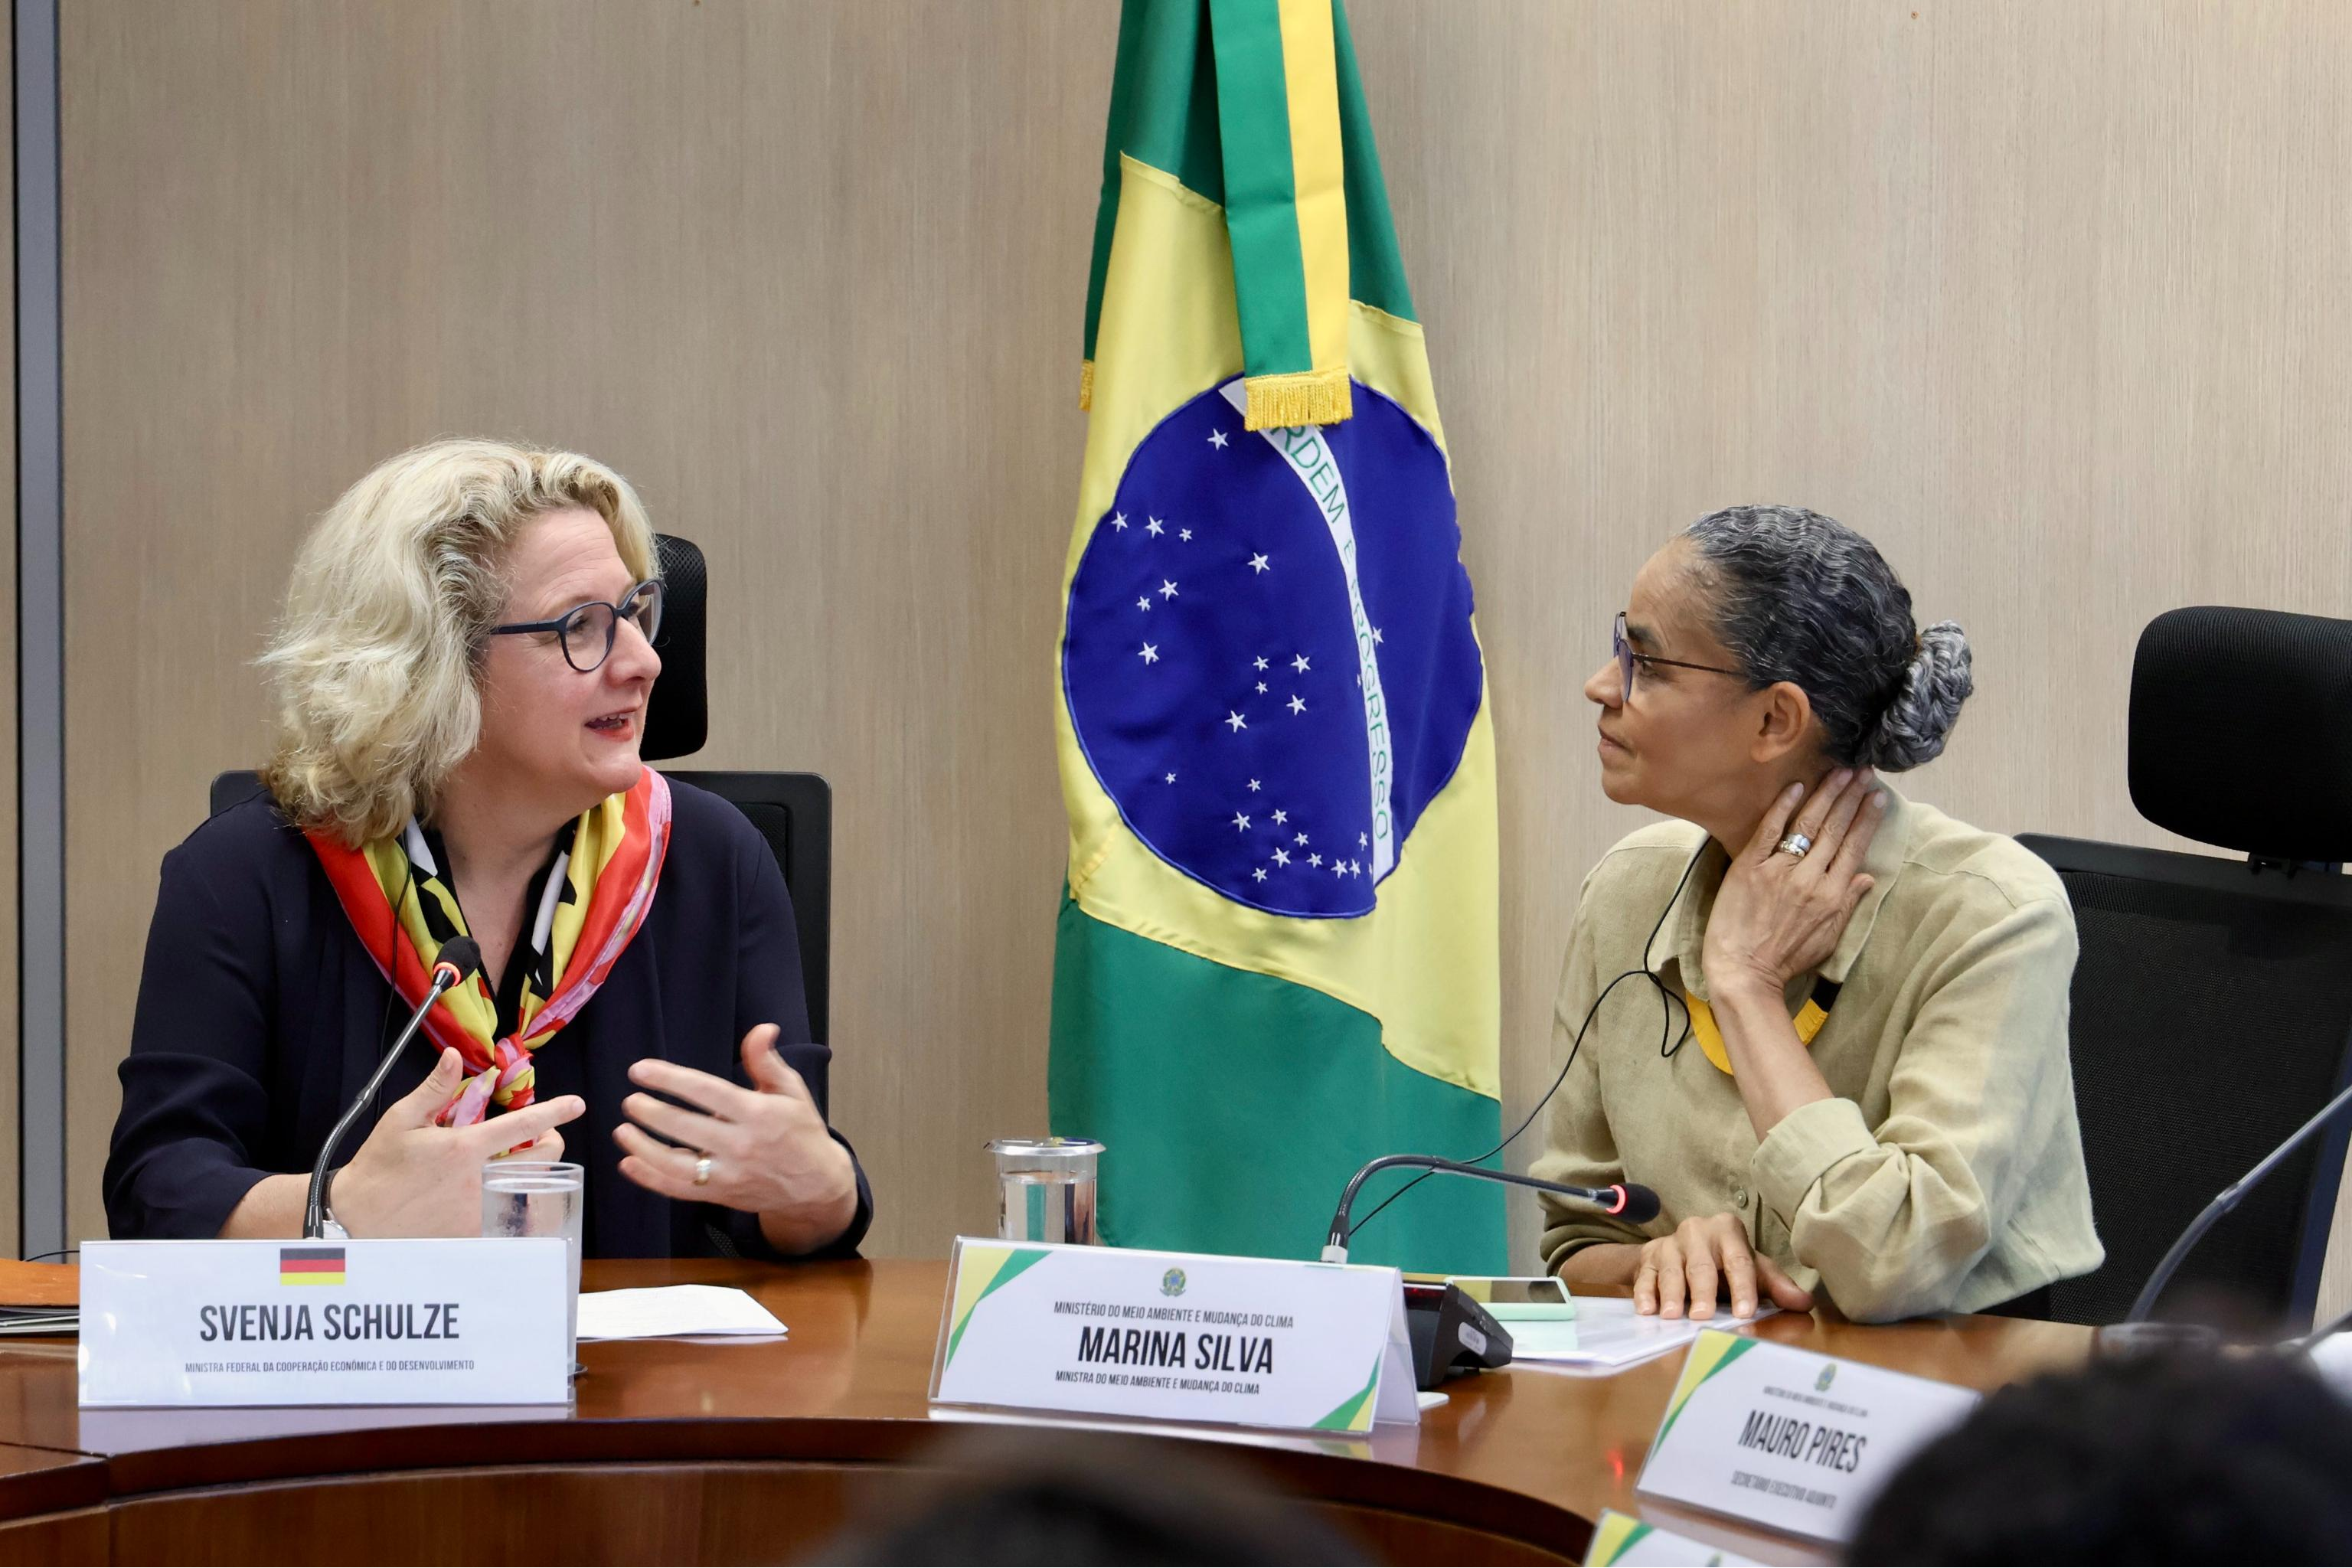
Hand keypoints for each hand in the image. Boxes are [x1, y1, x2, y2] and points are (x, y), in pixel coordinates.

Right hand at [331, 1047, 584, 1237]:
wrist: (356, 1218)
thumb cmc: (379, 1166)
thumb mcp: (402, 1119)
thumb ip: (435, 1088)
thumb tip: (454, 1057)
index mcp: (465, 1147)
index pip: (522, 1125)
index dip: (555, 1112)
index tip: (577, 1104)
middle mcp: (479, 1179)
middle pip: (541, 1159)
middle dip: (549, 1143)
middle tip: (536, 1136)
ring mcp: (479, 1210)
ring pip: (528, 1187)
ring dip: (530, 1172)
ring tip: (513, 1162)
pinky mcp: (473, 1233)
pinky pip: (507, 1215)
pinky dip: (510, 1200)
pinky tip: (495, 1192)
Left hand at [613, 1024, 856, 1244]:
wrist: (816, 1187)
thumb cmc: (802, 1132)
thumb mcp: (791, 1091)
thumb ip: (767, 1060)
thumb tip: (762, 1028)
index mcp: (760, 1114)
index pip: (707, 1092)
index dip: (670, 1079)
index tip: (640, 1070)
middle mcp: (742, 1145)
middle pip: (685, 1128)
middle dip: (650, 1112)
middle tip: (630, 1101)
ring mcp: (730, 1174)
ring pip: (676, 1165)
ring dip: (643, 1147)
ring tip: (622, 1130)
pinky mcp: (721, 1196)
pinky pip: (678, 1190)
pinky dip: (649, 1179)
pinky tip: (629, 1163)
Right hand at [1634, 1214, 1815, 1318]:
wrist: (1683, 1250)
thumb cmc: (1725, 1262)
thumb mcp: (1753, 1270)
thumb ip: (1776, 1286)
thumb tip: (1804, 1303)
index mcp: (1728, 1230)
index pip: (1739, 1261)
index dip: (1742, 1288)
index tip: (1744, 1312)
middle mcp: (1697, 1231)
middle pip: (1701, 1265)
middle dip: (1703, 1292)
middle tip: (1703, 1316)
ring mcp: (1669, 1243)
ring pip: (1671, 1270)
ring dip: (1671, 1294)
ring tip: (1672, 1316)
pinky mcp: (1648, 1257)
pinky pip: (1646, 1276)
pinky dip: (1645, 1293)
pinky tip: (1647, 1309)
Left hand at [1702, 767, 1887, 1002]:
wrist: (1743, 971)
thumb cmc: (1785, 959)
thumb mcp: (1828, 939)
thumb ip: (1848, 905)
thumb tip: (1868, 878)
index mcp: (1832, 896)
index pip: (1854, 848)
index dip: (1867, 819)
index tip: (1877, 796)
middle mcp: (1810, 879)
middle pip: (1836, 829)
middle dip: (1852, 797)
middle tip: (1864, 771)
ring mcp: (1780, 870)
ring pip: (1808, 824)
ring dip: (1827, 794)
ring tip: (1841, 771)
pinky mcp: (1750, 867)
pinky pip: (1769, 830)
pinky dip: (1783, 807)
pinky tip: (1797, 785)